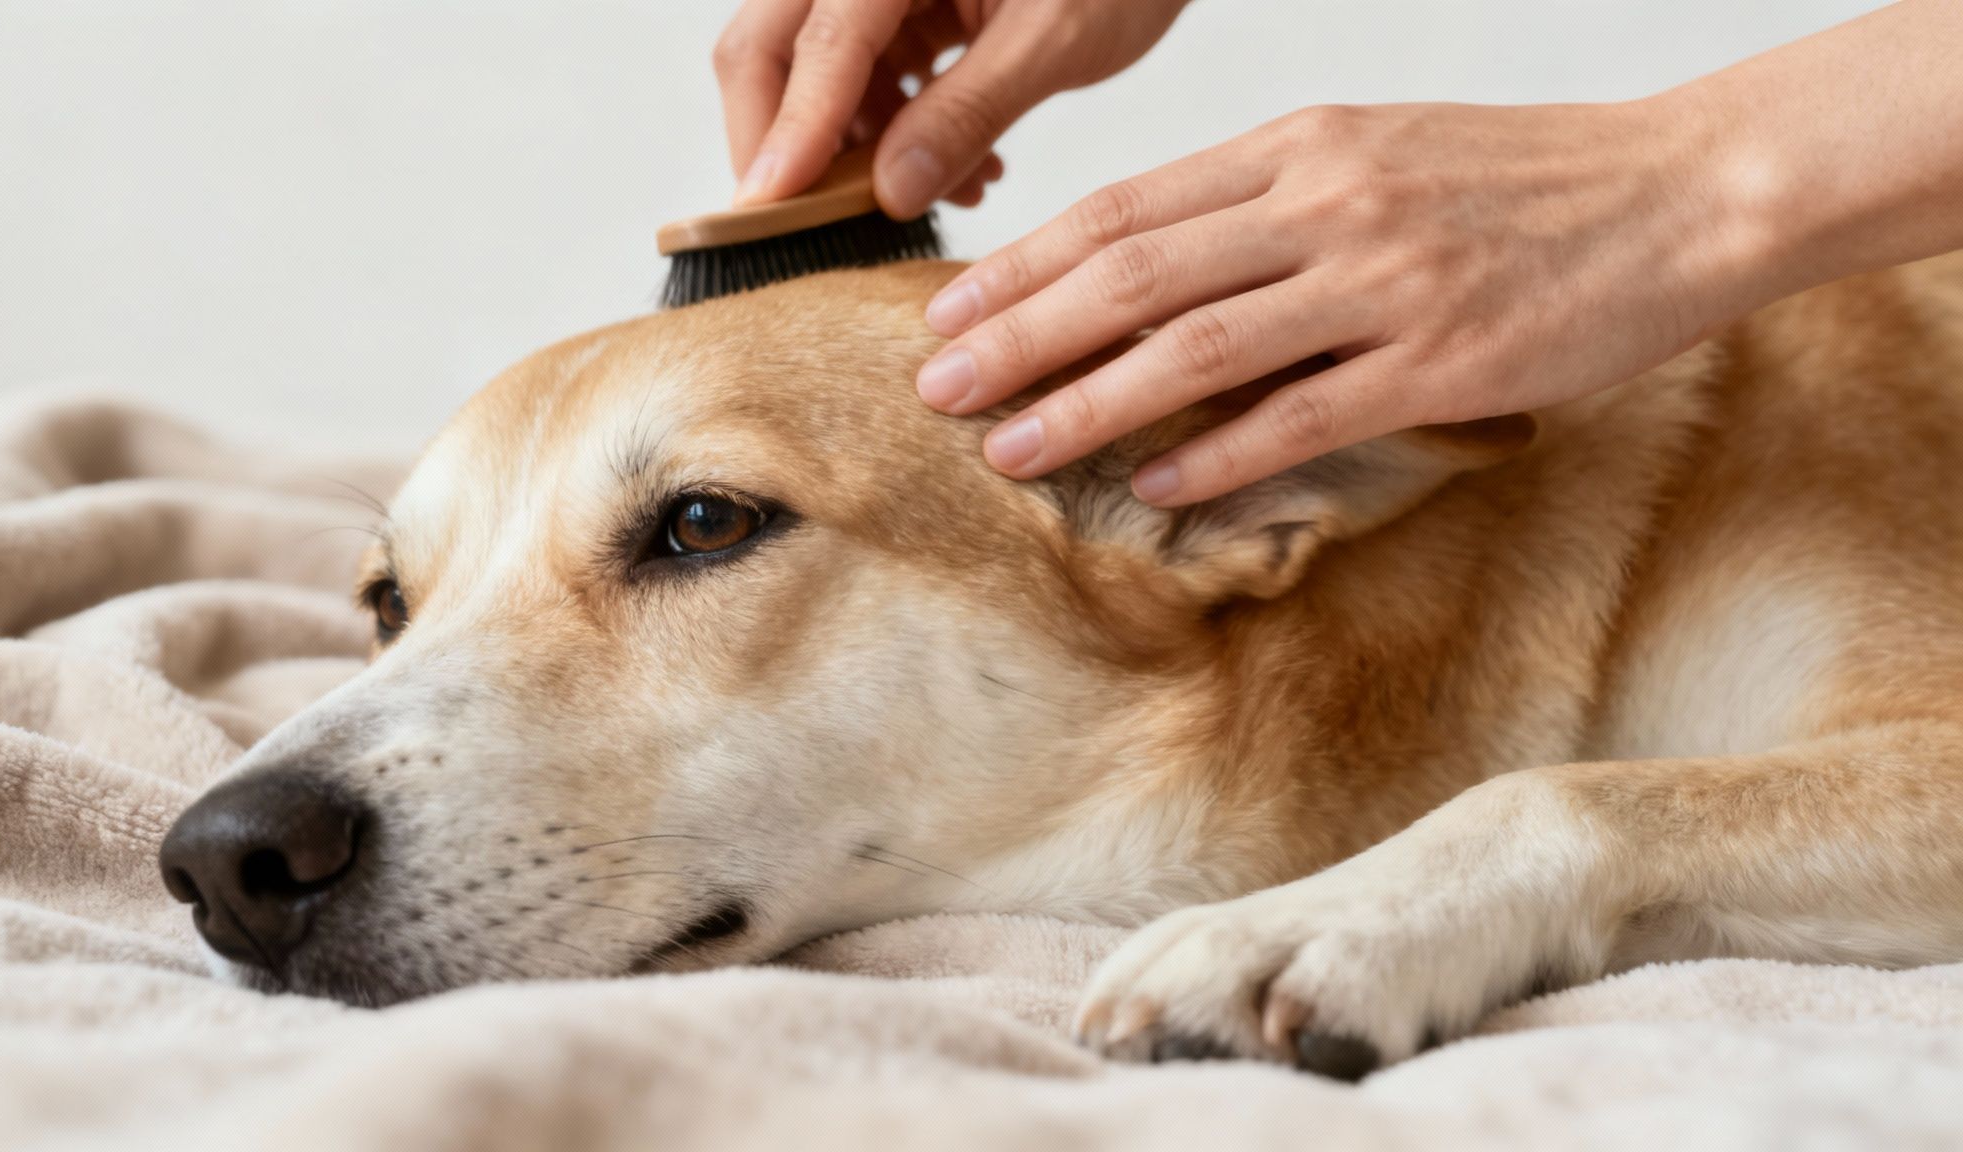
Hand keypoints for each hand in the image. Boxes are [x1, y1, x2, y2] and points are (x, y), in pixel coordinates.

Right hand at [714, 0, 1190, 216]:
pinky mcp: (901, 4)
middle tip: (811, 224)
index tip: (766, 209)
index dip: (790, 132)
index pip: (819, 41)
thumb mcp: (1055, 40)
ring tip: (947, 193)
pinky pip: (862, 74)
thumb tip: (890, 194)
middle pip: (772, 46)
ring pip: (813, 69)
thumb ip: (969, 113)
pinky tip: (964, 170)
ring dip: (855, 148)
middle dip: (788, 142)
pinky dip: (894, 131)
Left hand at [916, 98, 1760, 505]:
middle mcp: (1326, 204)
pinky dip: (1218, 454)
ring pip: (1196, 348)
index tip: (947, 308)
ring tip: (1009, 450)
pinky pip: (1302, 416)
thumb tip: (1147, 258)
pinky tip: (1152, 488)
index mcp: (1299, 145)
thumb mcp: (1375, 149)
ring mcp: (1384, 283)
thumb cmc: (1518, 179)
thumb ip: (1263, 198)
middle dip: (1019, 336)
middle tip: (936, 389)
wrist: (1681, 189)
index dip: (1023, 264)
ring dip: (1087, 404)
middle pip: (1133, 275)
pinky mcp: (1442, 362)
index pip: (1125, 208)